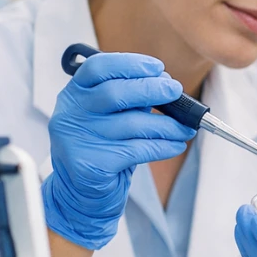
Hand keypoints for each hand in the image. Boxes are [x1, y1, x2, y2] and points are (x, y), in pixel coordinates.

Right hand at [41, 52, 195, 249]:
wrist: (82, 193)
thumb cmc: (103, 147)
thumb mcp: (111, 116)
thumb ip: (131, 99)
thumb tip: (167, 85)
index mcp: (75, 94)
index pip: (97, 68)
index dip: (130, 63)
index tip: (157, 68)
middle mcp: (71, 113)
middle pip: (115, 93)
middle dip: (152, 90)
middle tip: (176, 92)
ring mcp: (78, 139)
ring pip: (131, 124)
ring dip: (166, 124)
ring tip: (185, 128)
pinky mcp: (91, 164)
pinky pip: (136, 150)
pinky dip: (162, 146)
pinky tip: (175, 145)